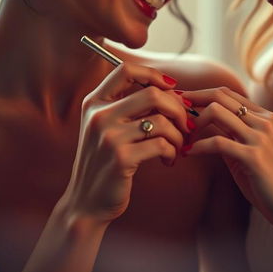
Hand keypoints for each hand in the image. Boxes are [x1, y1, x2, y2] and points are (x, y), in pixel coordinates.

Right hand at [63, 63, 192, 222]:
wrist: (87, 202)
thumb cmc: (106, 162)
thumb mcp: (108, 127)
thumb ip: (130, 106)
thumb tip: (174, 91)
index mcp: (94, 102)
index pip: (126, 69)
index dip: (153, 75)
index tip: (171, 89)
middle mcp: (99, 115)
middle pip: (152, 93)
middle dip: (178, 109)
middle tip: (185, 125)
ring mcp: (108, 136)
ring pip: (161, 121)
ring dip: (179, 135)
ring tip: (178, 147)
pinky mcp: (121, 158)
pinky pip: (161, 144)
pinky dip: (172, 152)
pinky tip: (168, 160)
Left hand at [183, 87, 272, 225]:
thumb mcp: (254, 152)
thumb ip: (235, 136)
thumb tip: (207, 128)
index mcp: (267, 117)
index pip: (228, 93)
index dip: (202, 94)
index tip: (182, 100)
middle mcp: (264, 122)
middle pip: (220, 95)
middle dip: (192, 99)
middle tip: (172, 109)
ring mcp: (260, 137)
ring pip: (217, 111)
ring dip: (193, 122)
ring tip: (181, 135)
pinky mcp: (254, 156)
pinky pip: (217, 142)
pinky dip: (197, 146)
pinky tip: (187, 154)